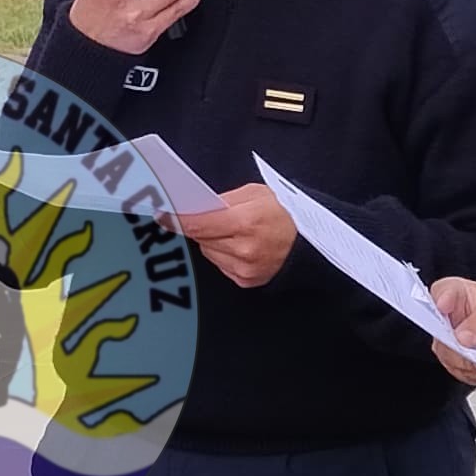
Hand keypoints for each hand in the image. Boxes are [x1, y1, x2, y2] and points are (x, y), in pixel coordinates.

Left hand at [173, 183, 296, 288]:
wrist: (312, 240)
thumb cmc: (286, 212)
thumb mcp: (255, 194)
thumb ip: (222, 200)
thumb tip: (195, 207)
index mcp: (245, 222)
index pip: (198, 223)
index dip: (177, 219)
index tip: (163, 215)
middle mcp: (244, 249)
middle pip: (201, 239)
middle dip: (202, 227)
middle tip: (212, 217)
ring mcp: (246, 269)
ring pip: (209, 253)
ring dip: (213, 242)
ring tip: (234, 232)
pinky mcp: (247, 281)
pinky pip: (221, 265)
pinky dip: (225, 255)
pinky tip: (241, 246)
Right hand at [426, 277, 475, 387]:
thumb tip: (462, 338)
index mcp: (455, 293)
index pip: (439, 294)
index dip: (441, 302)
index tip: (445, 307)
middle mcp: (447, 318)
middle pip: (438, 334)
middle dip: (457, 344)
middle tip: (473, 345)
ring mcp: (451, 341)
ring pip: (448, 357)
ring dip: (469, 362)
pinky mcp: (460, 360)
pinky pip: (461, 372)